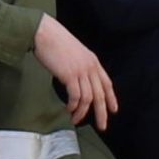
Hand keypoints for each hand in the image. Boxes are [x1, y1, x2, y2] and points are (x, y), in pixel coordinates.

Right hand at [30, 13, 116, 129]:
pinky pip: (76, 96)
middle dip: (102, 113)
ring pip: (88, 98)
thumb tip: (77, 79)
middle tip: (102, 126)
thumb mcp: (74, 52)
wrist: (44, 33)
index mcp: (93, 61)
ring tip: (76, 120)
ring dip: (82, 112)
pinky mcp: (70, 75)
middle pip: (100, 95)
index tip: (113, 110)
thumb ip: (80, 65)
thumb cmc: (54, 40)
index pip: (107, 83)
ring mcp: (81, 71)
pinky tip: (69, 110)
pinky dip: (73, 106)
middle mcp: (90, 67)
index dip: (111, 98)